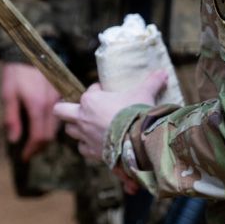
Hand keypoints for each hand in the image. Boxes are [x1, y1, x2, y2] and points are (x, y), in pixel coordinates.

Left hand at [1, 63, 61, 159]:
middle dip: (39, 147)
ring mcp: (59, 100)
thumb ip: (12, 118)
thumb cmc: (16, 73)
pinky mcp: (61, 95)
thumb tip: (14, 140)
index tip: (24, 157)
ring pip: (57, 127)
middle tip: (29, 152)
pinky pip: (60, 117)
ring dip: (46, 137)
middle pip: (50, 135)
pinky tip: (43, 126)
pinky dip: (52, 126)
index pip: (39, 137)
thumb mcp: (8, 95)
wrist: (30, 51)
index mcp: (38, 106)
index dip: (31, 150)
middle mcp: (52, 105)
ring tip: (34, 141)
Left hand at [53, 71, 168, 161]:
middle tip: (80, 109)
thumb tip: (163, 72)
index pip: (90, 91)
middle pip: (61, 110)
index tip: (108, 93)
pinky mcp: (91, 151)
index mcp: (91, 100)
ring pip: (70, 130)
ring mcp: (85, 135)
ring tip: (88, 126)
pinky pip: (82, 148)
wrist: (139, 140)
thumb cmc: (137, 113)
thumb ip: (152, 82)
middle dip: (66, 108)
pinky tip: (96, 143)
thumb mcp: (145, 93)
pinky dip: (87, 146)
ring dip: (76, 128)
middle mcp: (83, 117)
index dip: (98, 91)